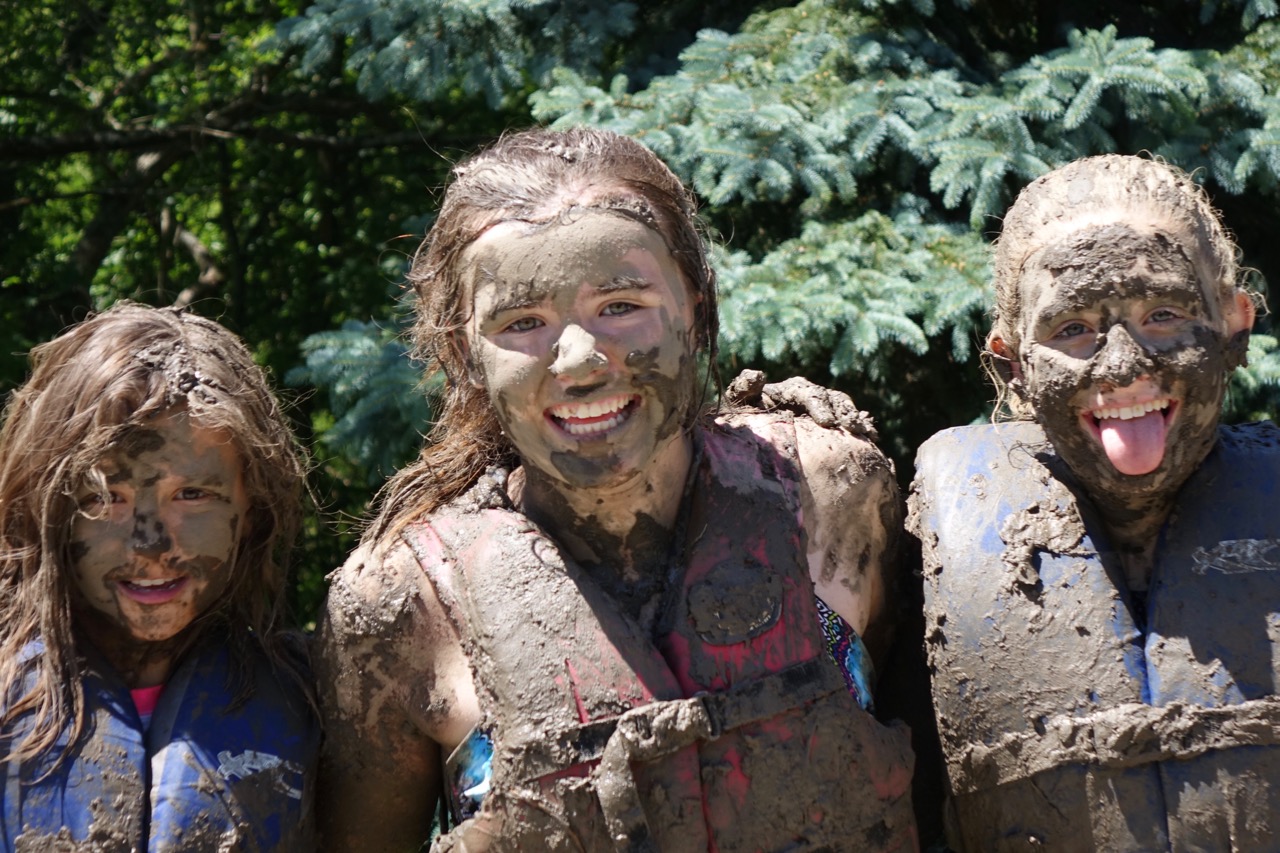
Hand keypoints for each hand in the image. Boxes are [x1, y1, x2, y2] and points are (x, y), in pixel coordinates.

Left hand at [724, 369, 877, 440]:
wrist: (755, 425)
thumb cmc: (746, 413)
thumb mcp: (740, 400)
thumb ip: (744, 386)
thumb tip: (758, 375)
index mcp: (792, 389)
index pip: (808, 393)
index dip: (819, 406)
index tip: (826, 422)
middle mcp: (812, 394)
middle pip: (833, 400)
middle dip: (844, 413)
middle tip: (852, 429)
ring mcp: (824, 407)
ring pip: (844, 408)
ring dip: (856, 420)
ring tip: (867, 435)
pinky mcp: (832, 421)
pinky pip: (850, 421)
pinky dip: (862, 427)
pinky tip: (873, 441)